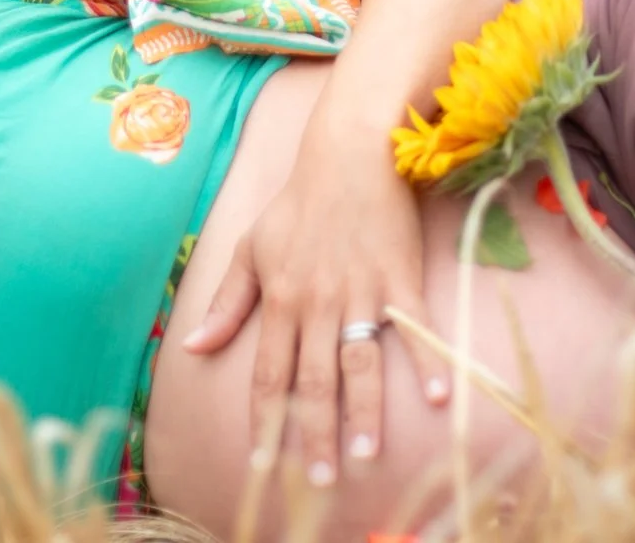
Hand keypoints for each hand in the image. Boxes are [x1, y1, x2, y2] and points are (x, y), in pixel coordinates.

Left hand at [178, 114, 450, 485]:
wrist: (348, 154)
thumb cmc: (298, 204)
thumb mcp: (252, 249)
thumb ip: (227, 302)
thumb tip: (195, 346)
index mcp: (281, 299)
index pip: (269, 373)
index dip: (265, 421)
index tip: (263, 464)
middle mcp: (317, 303)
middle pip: (314, 380)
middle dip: (315, 432)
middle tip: (319, 480)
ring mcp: (361, 291)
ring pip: (359, 362)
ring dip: (363, 411)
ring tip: (365, 455)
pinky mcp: (398, 277)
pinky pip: (412, 326)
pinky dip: (426, 361)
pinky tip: (439, 396)